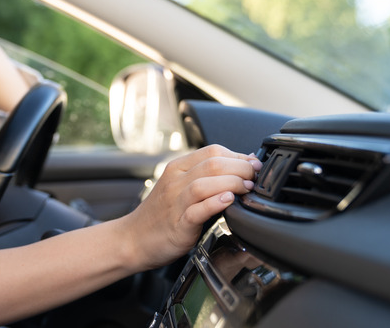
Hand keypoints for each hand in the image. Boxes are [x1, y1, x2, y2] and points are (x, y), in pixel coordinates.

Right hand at [121, 144, 260, 269]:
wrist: (133, 239)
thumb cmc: (162, 215)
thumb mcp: (179, 187)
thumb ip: (204, 177)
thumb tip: (241, 169)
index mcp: (177, 168)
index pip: (212, 151)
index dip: (238, 155)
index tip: (254, 165)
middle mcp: (175, 181)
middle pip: (212, 163)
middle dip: (241, 167)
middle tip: (256, 177)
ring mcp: (175, 202)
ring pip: (205, 183)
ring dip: (232, 182)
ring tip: (247, 188)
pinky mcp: (177, 224)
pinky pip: (197, 210)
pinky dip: (214, 203)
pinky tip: (228, 201)